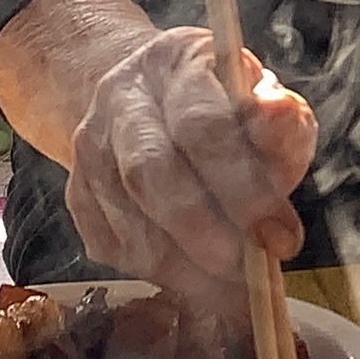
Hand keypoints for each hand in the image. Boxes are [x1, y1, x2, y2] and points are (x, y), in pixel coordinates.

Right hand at [60, 25, 316, 315]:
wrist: (145, 99)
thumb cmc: (223, 105)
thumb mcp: (262, 99)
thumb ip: (279, 120)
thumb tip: (282, 116)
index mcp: (175, 64)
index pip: (203, 125)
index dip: (244, 187)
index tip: (282, 237)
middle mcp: (121, 100)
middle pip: (151, 173)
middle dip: (207, 232)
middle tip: (252, 273)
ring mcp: (90, 149)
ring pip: (129, 219)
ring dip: (187, 267)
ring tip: (236, 294)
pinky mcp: (77, 195)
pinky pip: (113, 246)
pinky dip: (161, 276)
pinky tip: (201, 286)